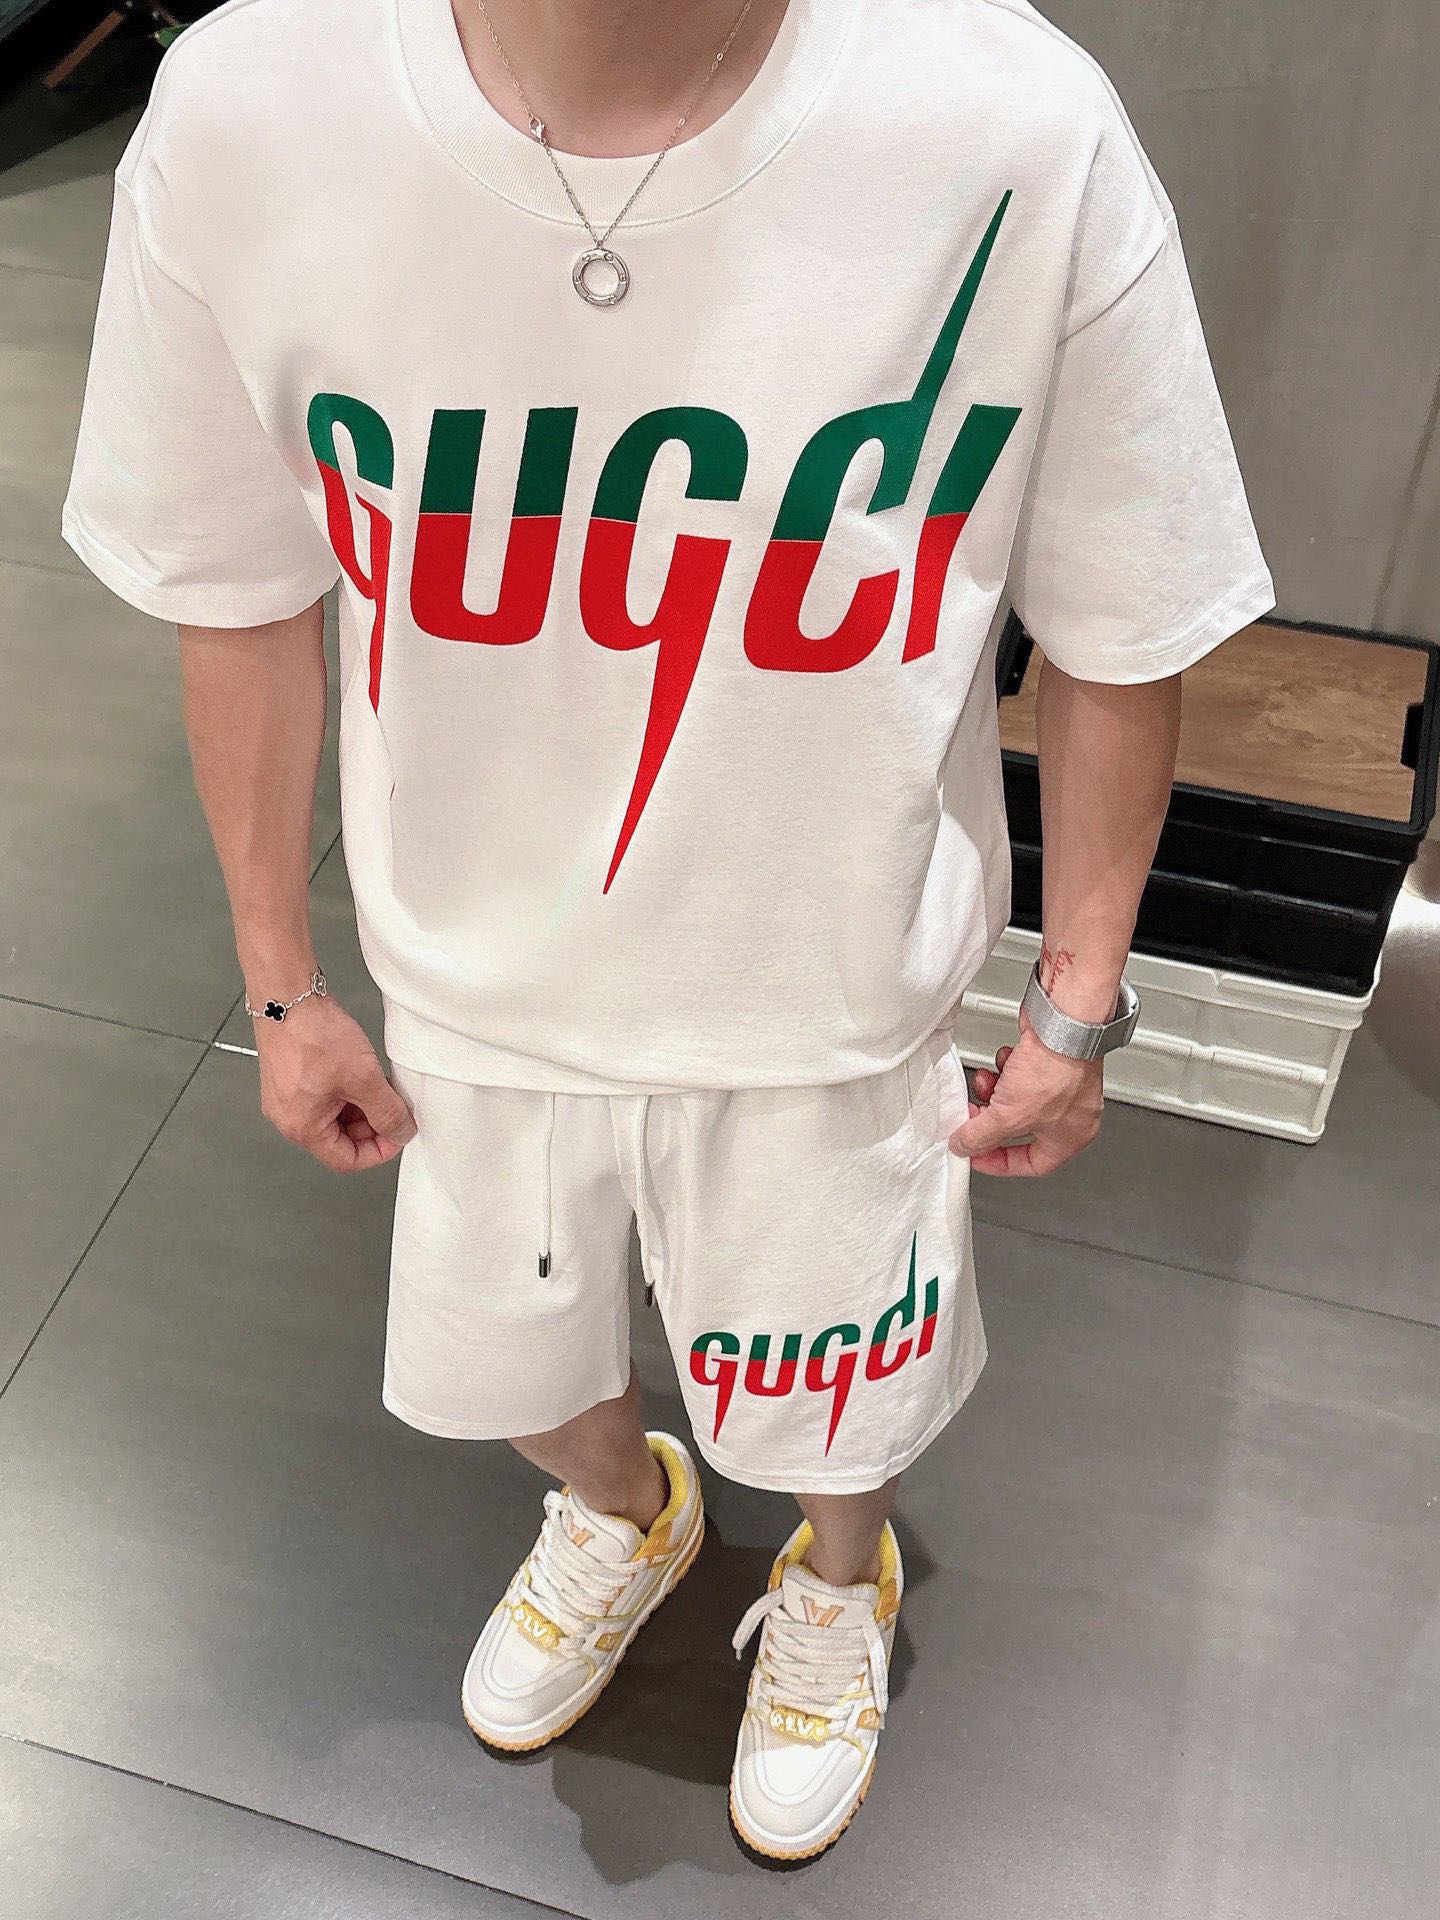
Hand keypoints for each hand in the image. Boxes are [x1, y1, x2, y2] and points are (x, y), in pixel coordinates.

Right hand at [254, 993, 416, 1172]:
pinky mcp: (289, 1079)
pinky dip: (345, 1093)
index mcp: (302, 1128)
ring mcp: (286, 1098)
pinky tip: (359, 1074)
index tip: (397, 1134)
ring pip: (333, 1118)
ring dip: (360, 1108)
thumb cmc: (313, 1034)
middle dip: (370, 1126)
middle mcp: (289, 1118)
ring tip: (377, 1085)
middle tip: (392, 1106)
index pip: (346, 1160)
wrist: (286, 996)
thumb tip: (401, 1132)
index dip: (378, 1152)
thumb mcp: (363, 1078)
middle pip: (339, 1140)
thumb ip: (387, 1111)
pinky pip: (323, 1098)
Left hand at [947, 1010, 1101, 1175]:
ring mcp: (1063, 1084)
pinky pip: (1022, 1074)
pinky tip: (1005, 1059)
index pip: (1031, 1165)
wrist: (1064, 1021)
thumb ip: (980, 1136)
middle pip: (1020, 1129)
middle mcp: (1071, 1113)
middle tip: (973, 1114)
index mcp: (1070, 1137)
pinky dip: (1007, 1069)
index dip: (999, 1163)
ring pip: (1017, 1099)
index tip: (976, 1155)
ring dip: (994, 1091)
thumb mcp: (1007, 1116)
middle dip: (992, 1119)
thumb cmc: (1056, 1068)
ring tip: (985, 1081)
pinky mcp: (1052, 1060)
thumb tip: (964, 1146)